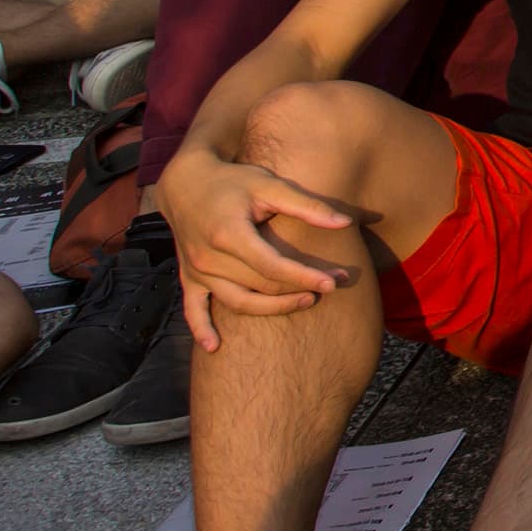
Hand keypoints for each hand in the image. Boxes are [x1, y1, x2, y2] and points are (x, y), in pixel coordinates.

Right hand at [157, 151, 358, 348]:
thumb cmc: (234, 182)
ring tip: (304, 302)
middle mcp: (209, 257)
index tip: (334, 281)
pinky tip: (214, 348)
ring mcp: (196, 270)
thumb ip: (307, 205)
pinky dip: (201, 330)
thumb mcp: (269, 186)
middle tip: (333, 286)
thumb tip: (345, 223)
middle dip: (298, 289)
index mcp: (229, 234)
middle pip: (259, 286)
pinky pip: (193, 310)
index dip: (304, 276)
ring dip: (271, 309)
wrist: (186, 184)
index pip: (272, 266)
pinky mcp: (188, 277)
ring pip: (237, 302)